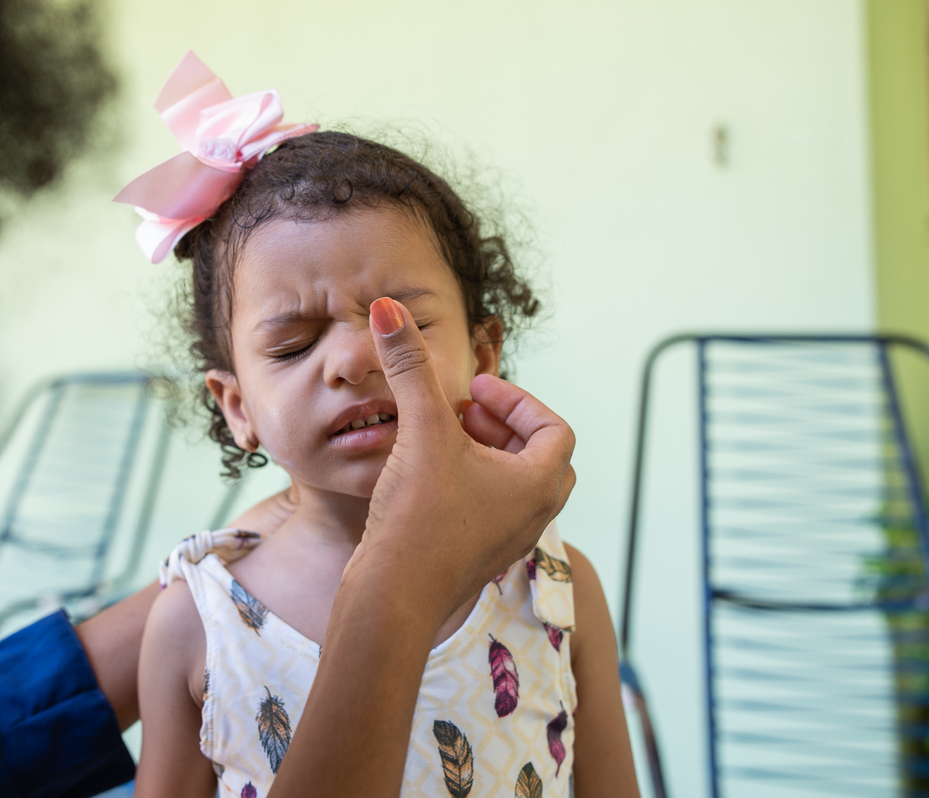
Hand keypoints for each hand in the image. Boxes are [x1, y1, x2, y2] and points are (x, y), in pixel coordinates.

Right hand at [351, 297, 575, 628]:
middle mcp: (535, 514)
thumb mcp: (420, 429)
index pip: (553, 426)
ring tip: (440, 440)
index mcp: (541, 484)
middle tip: (460, 414)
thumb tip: (387, 307)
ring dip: (483, 453)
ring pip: (514, 482)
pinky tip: (423, 476)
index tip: (471, 392)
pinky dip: (467, 482)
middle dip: (501, 425)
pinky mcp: (477, 555)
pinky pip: (489, 507)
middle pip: (539, 454)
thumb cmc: (419, 521)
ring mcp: (508, 539)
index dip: (515, 400)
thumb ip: (409, 366)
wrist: (392, 599)